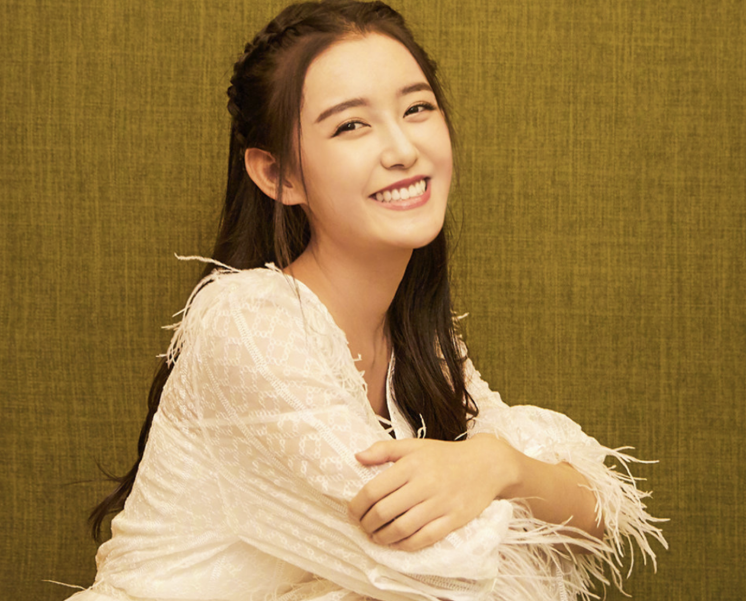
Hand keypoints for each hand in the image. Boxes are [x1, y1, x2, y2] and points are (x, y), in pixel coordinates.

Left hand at [348, 434, 522, 550]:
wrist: (485, 465)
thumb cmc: (445, 455)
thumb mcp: (414, 445)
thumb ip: (384, 450)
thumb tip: (357, 457)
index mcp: (411, 464)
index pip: (374, 489)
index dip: (357, 505)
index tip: (352, 511)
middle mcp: (425, 484)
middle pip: (384, 511)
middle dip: (367, 523)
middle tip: (362, 525)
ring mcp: (440, 504)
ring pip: (402, 528)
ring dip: (382, 537)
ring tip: (375, 536)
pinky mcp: (454, 519)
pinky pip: (424, 538)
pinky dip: (405, 545)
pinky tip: (396, 542)